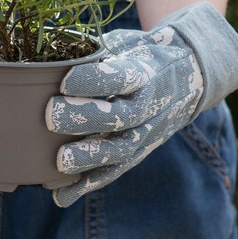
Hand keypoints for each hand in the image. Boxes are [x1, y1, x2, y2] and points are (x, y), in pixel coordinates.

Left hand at [46, 1, 237, 207]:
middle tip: (50, 115)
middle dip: (85, 118)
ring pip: (120, 151)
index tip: (64, 81)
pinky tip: (60, 197)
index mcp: (146, 72)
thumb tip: (47, 43)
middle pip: (121, 117)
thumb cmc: (143, 53)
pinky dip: (87, 187)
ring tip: (59, 162)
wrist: (190, 74)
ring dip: (89, 158)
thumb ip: (94, 47)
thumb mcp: (127, 41)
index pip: (121, 77)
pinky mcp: (138, 154)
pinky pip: (114, 173)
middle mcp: (149, 105)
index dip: (93, 81)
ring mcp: (146, 133)